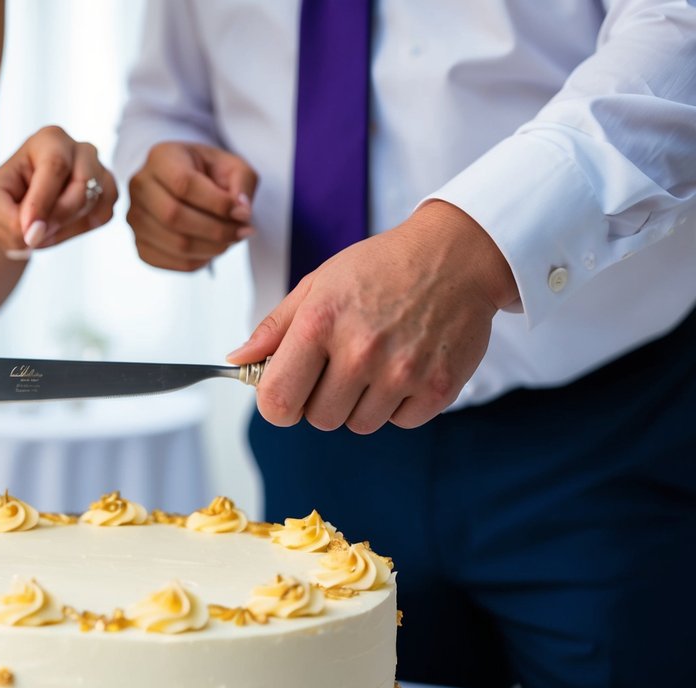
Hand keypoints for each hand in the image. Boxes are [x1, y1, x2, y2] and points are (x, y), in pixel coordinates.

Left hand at [0, 126, 116, 257]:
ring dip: (64, 227)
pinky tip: (58, 229)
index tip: (29, 233)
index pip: (55, 167)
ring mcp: (100, 171)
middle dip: (57, 218)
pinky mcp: (109, 194)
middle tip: (33, 237)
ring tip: (40, 233)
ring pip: (94, 204)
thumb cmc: (6, 197)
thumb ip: (8, 215)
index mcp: (50, 140)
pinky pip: (102, 216)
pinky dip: (77, 230)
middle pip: (82, 186)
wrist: (21, 208)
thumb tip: (34, 234)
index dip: (43, 202)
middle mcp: (81, 150)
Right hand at [126, 141, 257, 270]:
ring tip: (231, 239)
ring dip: (212, 248)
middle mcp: (140, 186)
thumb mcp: (233, 166)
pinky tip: (211, 248)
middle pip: (174, 216)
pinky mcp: (140, 245)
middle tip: (243, 232)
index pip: (183, 184)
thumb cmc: (211, 173)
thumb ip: (242, 184)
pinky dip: (199, 261)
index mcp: (160, 158)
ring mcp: (135, 218)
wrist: (185, 186)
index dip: (217, 203)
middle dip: (217, 230)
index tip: (244, 213)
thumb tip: (241, 213)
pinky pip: (171, 262)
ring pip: (175, 244)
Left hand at [227, 201, 519, 432]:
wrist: (457, 255)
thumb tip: (238, 360)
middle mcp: (359, 351)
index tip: (287, 393)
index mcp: (320, 324)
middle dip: (322, 399)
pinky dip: (399, 404)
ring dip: (361, 403)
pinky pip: (400, 422)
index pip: (277, 401)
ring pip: (359, 425)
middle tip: (342, 365)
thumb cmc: (383, 266)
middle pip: (319, 419)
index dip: (278, 404)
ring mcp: (401, 373)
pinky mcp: (436, 388)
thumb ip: (275, 327)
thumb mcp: (319, 283)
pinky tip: (405, 366)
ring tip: (377, 361)